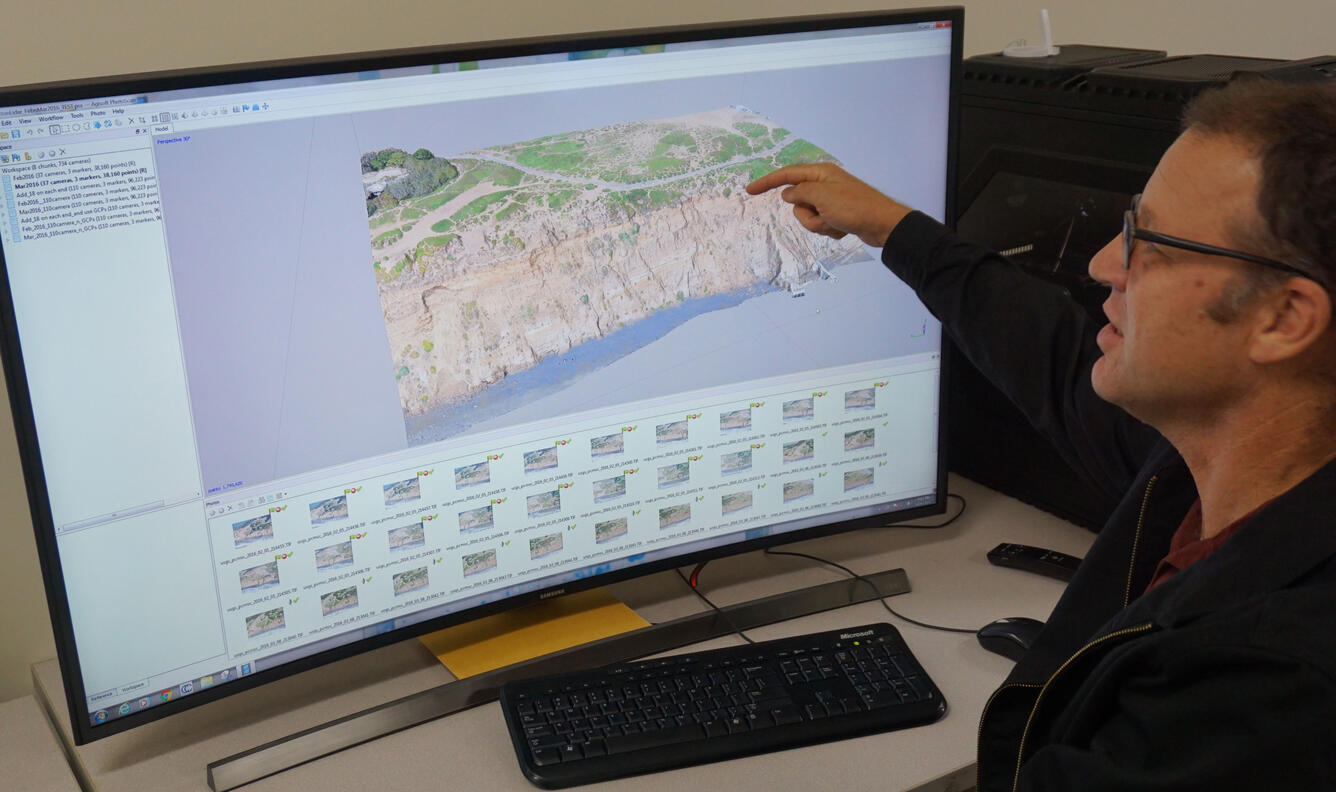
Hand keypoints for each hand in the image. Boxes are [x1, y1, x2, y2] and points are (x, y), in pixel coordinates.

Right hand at [746, 163, 912, 247]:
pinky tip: (844, 228)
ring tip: (836, 223)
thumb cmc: (854, 207)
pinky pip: (820, 224)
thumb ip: (800, 193)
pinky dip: (829, 229)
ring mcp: (830, 201)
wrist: (882, 225)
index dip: (767, 182)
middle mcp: (824, 184)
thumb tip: (789, 194)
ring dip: (819, 224)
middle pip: (797, 201)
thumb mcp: (822, 196)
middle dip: (807, 214)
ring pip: (807, 216)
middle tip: (825, 215)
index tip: (749, 190)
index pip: (786, 175)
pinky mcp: (836, 215)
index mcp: (820, 173)